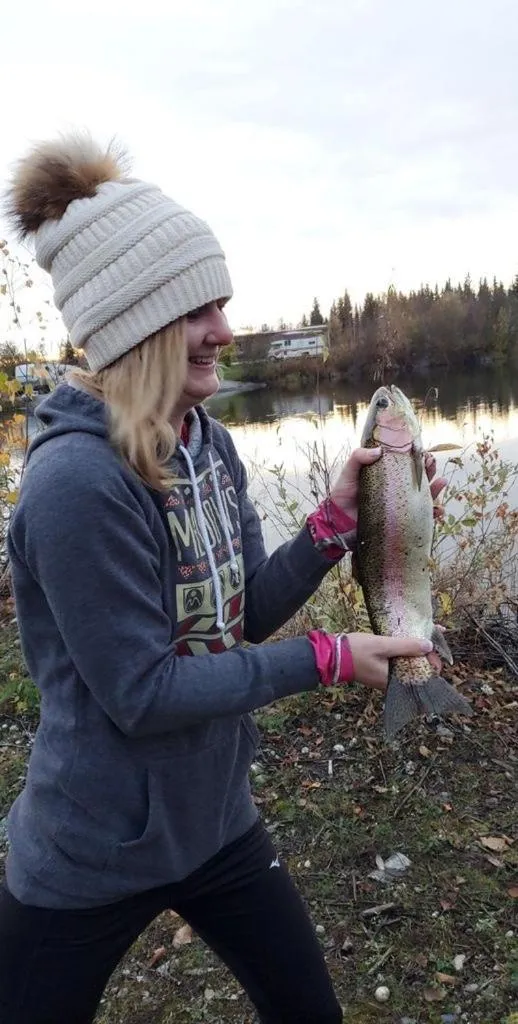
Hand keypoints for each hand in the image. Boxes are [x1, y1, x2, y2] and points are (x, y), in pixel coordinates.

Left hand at [329, 448, 447, 523]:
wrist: (339, 523)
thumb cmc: (343, 495)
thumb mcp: (349, 473)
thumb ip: (358, 458)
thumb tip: (379, 451)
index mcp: (386, 474)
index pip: (405, 462)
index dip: (415, 455)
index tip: (420, 449)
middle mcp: (396, 487)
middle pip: (418, 475)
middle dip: (428, 468)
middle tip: (431, 461)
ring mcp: (400, 503)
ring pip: (424, 493)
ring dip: (435, 486)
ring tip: (441, 481)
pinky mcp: (402, 519)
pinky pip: (422, 515)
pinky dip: (434, 511)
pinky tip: (438, 508)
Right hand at [346, 633, 434, 689]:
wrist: (333, 655)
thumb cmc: (357, 651)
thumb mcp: (382, 645)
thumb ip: (406, 646)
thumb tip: (429, 645)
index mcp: (396, 680)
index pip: (423, 676)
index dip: (432, 662)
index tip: (433, 646)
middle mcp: (393, 682)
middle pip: (417, 671)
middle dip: (424, 656)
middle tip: (428, 637)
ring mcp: (386, 676)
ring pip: (407, 666)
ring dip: (414, 653)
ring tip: (419, 637)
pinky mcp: (381, 670)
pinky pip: (398, 663)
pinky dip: (403, 653)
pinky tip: (405, 642)